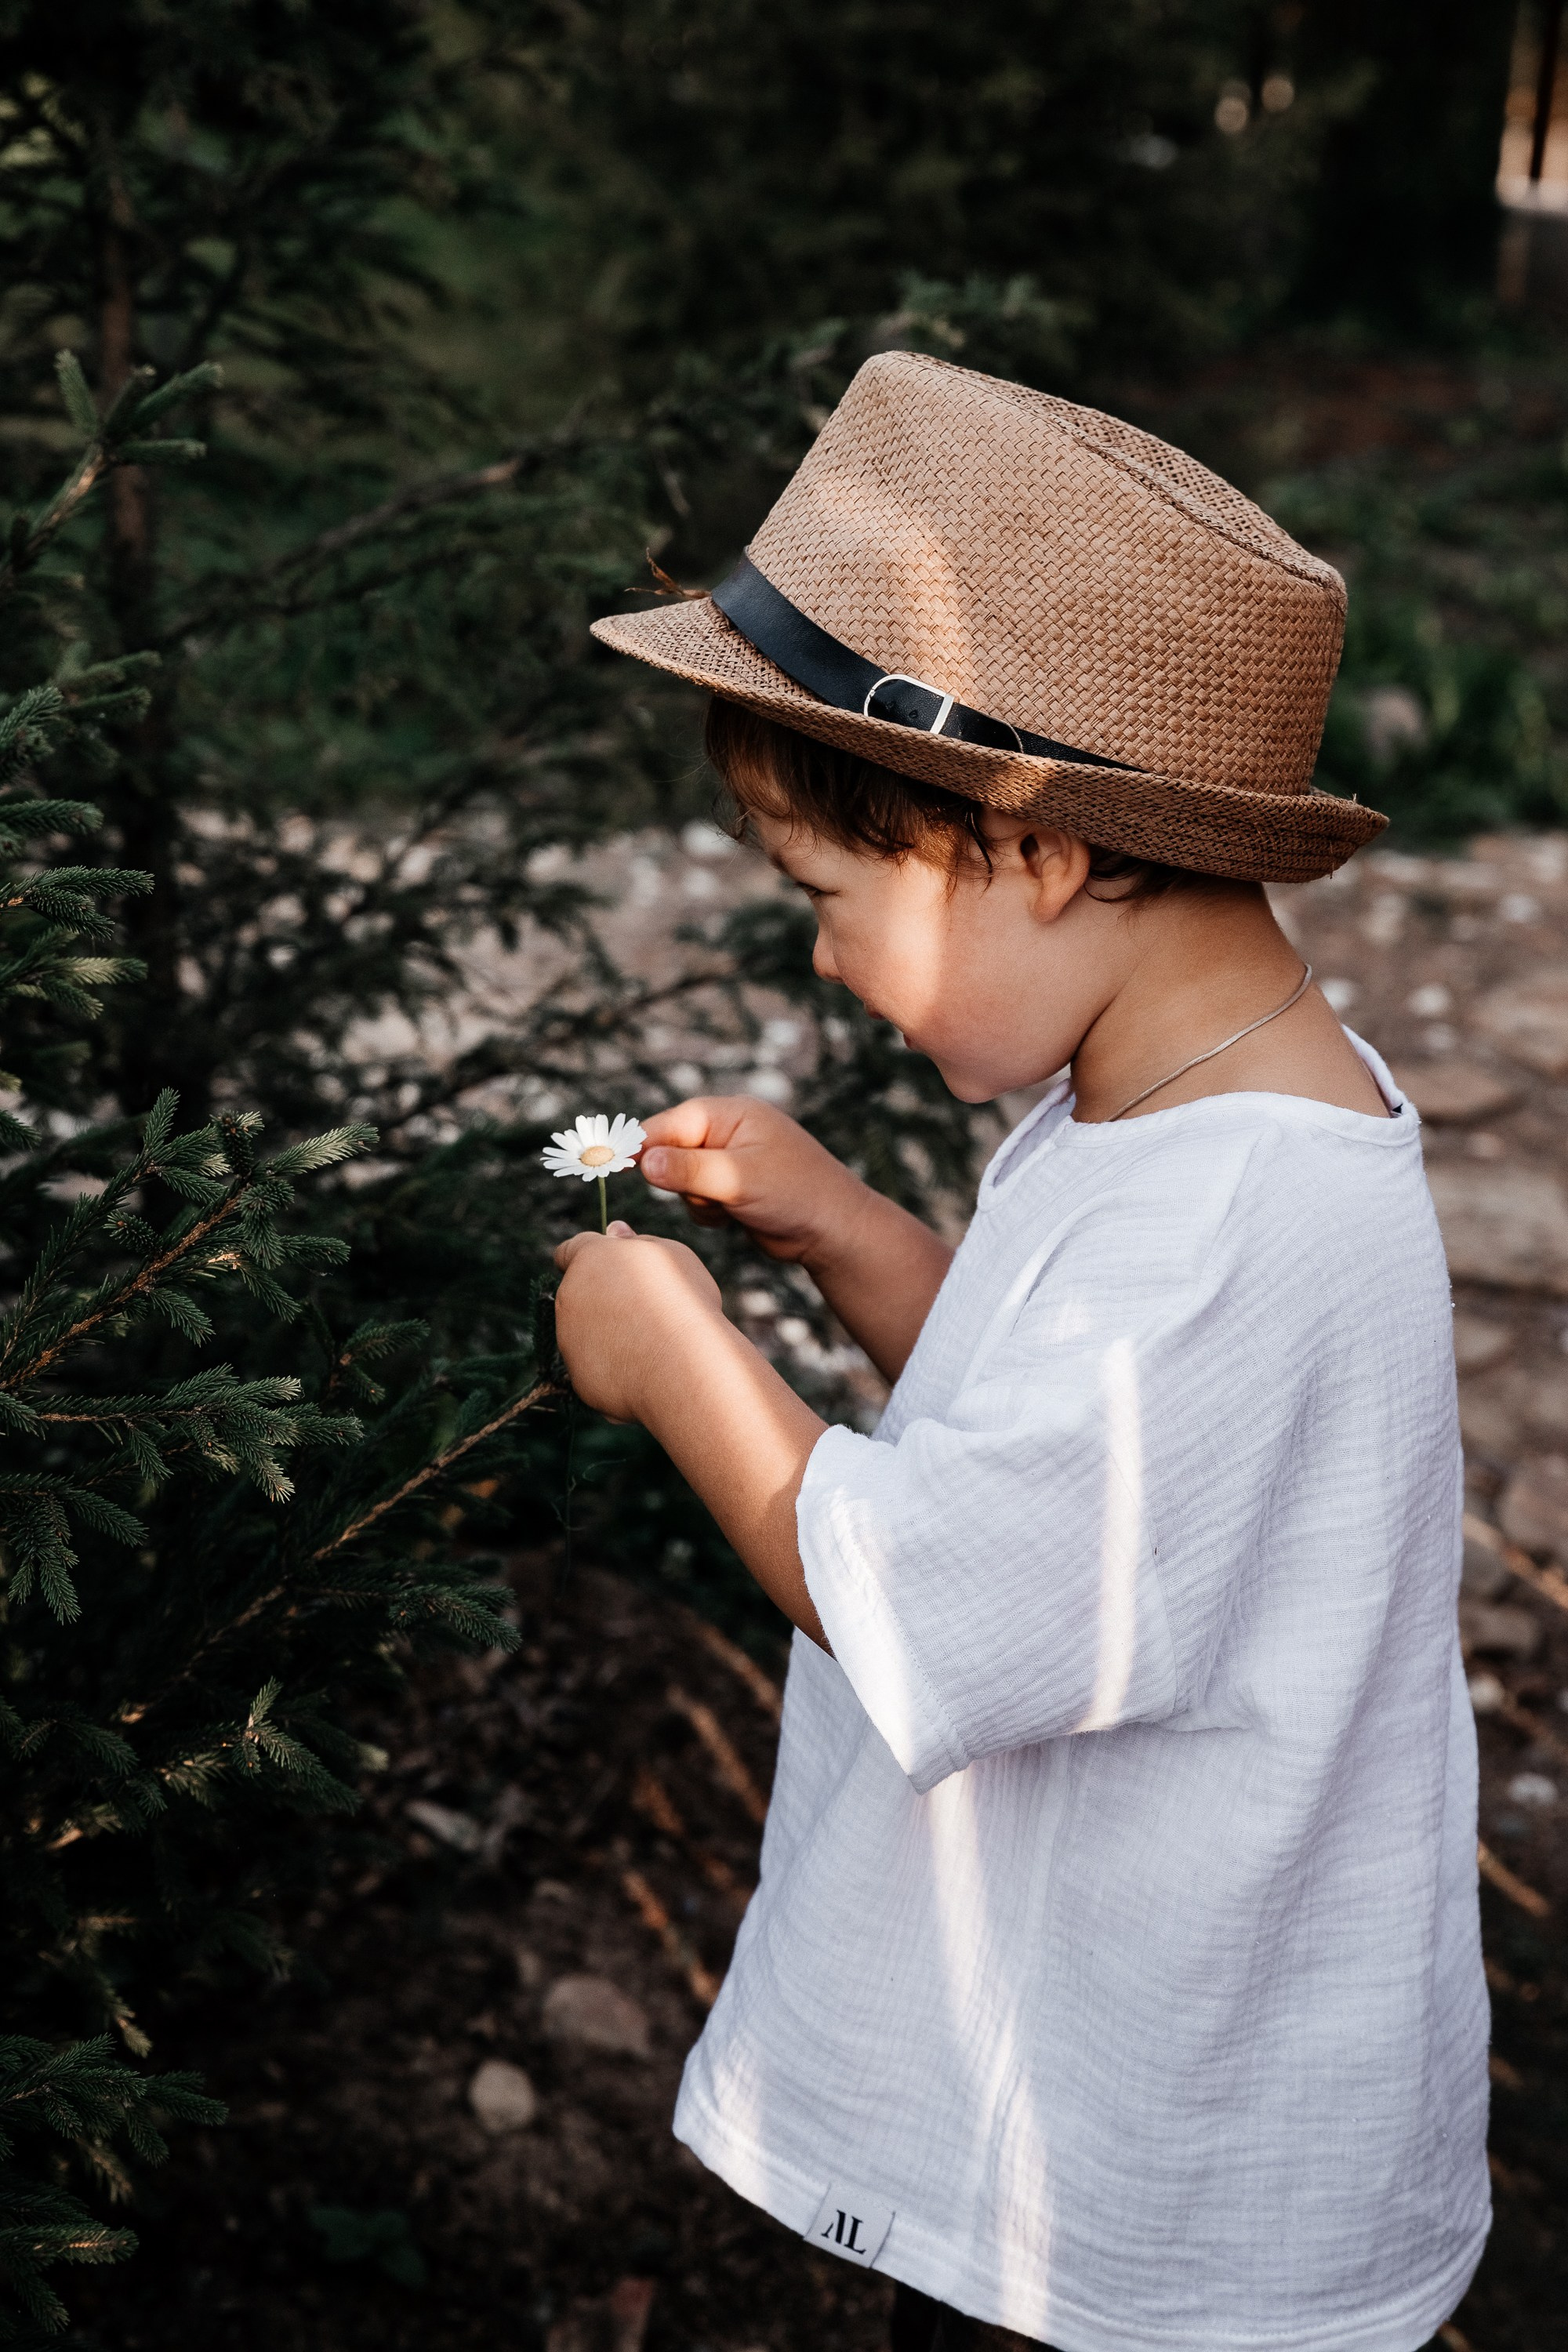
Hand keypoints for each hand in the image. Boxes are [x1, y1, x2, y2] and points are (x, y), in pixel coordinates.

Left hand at [553, 1223, 723, 1420]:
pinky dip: (613, 1367)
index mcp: (589, 1259)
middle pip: (578, 1293)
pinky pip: (594, 1367)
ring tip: (650, 1342)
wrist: (683, 1364)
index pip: (568, 1251)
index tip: (599, 1266)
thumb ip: (635, 1241)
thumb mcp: (671, 1253)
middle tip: (644, 1309)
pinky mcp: (577, 1375)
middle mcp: (570, 1297)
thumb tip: (614, 1231)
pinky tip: (644, 1369)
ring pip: (584, 1332)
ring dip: (607, 1333)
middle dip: (602, 1298)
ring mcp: (569, 1339)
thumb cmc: (683, 1301)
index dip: (583, 1257)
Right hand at [637, 1095, 866, 1267]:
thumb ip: (688, 1169)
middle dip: (681, 1181)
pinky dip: (708, 1212)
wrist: (834, 1230)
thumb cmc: (795, 1195)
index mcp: (730, 1113)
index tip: (608, 1166)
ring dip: (697, 1201)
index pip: (667, 1124)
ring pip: (679, 1181)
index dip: (639, 1146)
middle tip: (710, 1196)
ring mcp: (728, 1159)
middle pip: (668, 1152)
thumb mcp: (738, 1179)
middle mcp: (726, 1131)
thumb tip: (644, 1161)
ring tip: (731, 1207)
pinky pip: (696, 1199)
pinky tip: (735, 1218)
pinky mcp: (730, 1187)